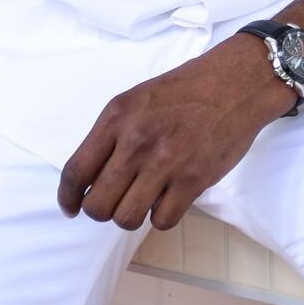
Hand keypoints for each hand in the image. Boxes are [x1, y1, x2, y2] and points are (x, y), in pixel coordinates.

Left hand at [58, 35, 294, 230]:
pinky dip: (162, 215)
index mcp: (117, 116)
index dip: (68, 198)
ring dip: (132, 214)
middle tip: (117, 199)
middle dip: (103, 210)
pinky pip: (161, 221)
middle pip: (98, 205)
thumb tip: (90, 179)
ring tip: (145, 196)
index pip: (76, 171)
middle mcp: (136, 140)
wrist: (235, 83)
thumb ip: (113, 135)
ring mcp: (165, 162)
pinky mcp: (192, 180)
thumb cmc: (185, 90)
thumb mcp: (138, 99)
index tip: (72, 207)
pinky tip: (170, 196)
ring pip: (126, 219)